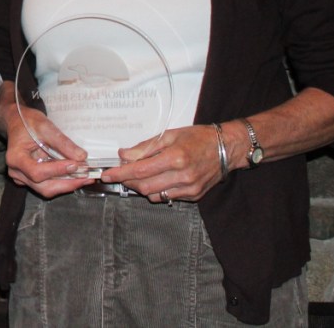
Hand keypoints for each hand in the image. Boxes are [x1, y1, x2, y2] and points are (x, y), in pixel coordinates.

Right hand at [2, 104, 91, 197]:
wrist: (17, 122)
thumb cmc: (28, 122)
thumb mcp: (45, 127)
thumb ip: (63, 143)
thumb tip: (81, 157)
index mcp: (15, 158)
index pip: (37, 172)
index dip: (57, 171)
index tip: (75, 164)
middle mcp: (16, 171)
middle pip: (43, 186)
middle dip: (67, 183)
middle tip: (87, 176)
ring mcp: (21, 177)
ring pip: (46, 189)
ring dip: (67, 185)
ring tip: (85, 177)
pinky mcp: (29, 179)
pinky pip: (47, 186)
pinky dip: (62, 183)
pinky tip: (75, 176)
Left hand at [101, 124, 224, 202]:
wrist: (226, 148)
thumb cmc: (198, 138)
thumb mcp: (170, 135)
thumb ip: (145, 147)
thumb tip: (124, 155)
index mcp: (176, 158)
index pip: (140, 170)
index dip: (120, 173)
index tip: (107, 175)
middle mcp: (183, 176)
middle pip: (144, 186)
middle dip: (127, 181)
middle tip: (119, 174)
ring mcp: (189, 189)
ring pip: (154, 195)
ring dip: (140, 187)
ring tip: (136, 176)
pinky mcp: (194, 196)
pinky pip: (167, 197)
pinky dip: (156, 191)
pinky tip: (155, 180)